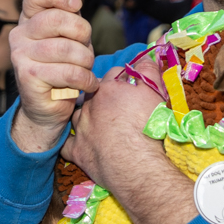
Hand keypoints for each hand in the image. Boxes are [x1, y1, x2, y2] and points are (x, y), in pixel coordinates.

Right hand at [9, 0, 97, 152]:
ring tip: (86, 68)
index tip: (77, 4)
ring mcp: (20, 56)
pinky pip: (69, 72)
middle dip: (82, 32)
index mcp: (28, 19)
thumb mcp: (68, 36)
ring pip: (67, 49)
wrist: (47, 108)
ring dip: (86, 60)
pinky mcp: (28, 77)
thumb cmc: (62, 66)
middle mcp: (19, 35)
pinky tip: (87, 84)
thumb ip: (68, 11)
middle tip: (86, 45)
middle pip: (57, 19)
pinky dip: (86, 79)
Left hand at [61, 71, 197, 223]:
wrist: (138, 165)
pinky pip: (67, 144)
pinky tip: (81, 144)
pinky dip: (73, 143)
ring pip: (78, 115)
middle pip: (93, 93)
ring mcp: (82, 128)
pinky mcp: (78, 151)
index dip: (124, 80)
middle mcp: (91, 105)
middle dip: (103, 97)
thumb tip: (144, 58)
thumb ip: (148, 71)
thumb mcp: (155, 92)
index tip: (132, 89)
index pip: (114, 74)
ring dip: (87, 117)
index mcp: (109, 88)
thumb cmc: (149, 126)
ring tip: (100, 125)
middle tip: (118, 108)